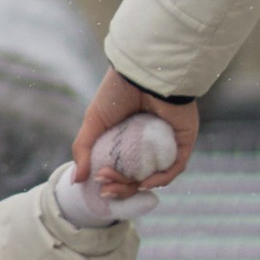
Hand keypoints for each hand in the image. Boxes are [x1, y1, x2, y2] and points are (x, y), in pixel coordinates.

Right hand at [73, 71, 199, 195]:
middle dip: (120, 186)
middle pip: (137, 175)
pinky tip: (143, 182)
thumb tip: (76, 181)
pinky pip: (175, 166)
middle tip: (104, 185)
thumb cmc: (116, 92)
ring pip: (155, 174)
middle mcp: (149, 143)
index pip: (122, 168)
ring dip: (134, 185)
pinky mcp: (183, 140)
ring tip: (115, 184)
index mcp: (129, 139)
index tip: (98, 183)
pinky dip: (161, 178)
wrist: (141, 74)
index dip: (110, 180)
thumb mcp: (93, 122)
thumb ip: (84, 149)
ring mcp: (167, 143)